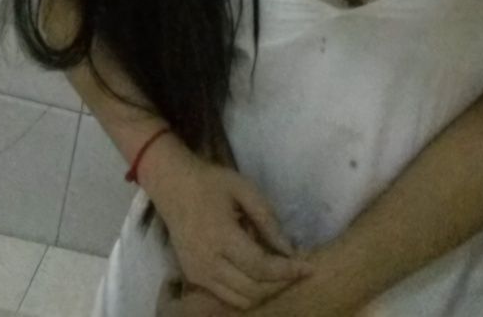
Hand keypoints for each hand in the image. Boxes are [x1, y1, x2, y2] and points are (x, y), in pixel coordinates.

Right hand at [145, 135, 312, 310]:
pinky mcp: (194, 278)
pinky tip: (259, 276)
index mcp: (222, 237)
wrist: (173, 186)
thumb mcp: (244, 189)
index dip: (288, 271)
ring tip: (281, 274)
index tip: (309, 267)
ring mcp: (199, 274)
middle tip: (297, 270)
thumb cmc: (211, 183)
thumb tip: (289, 249)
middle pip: (253, 289)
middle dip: (281, 284)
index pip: (261, 267)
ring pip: (241, 299)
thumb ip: (267, 219)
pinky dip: (247, 293)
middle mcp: (208, 262)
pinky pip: (227, 297)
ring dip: (265, 292)